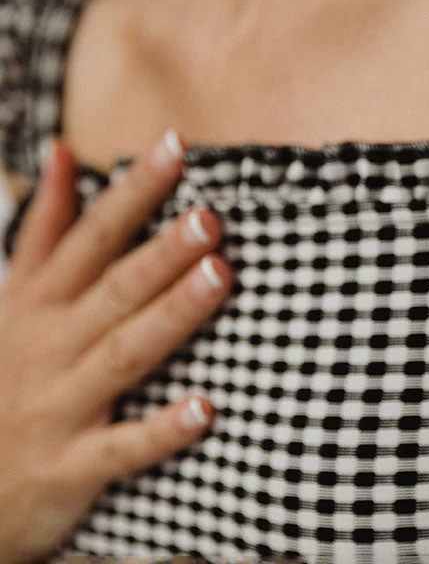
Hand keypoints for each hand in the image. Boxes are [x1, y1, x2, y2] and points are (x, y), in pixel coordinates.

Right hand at [0, 130, 233, 563]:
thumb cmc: (8, 372)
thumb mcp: (15, 296)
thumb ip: (47, 227)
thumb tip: (64, 151)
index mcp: (41, 302)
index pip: (92, 235)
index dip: (132, 191)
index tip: (176, 146)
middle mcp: (50, 346)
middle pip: (114, 290)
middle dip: (161, 252)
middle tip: (210, 217)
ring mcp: (59, 406)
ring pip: (124, 355)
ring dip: (172, 316)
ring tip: (221, 277)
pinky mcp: (71, 467)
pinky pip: (121, 448)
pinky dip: (161, 431)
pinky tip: (206, 409)